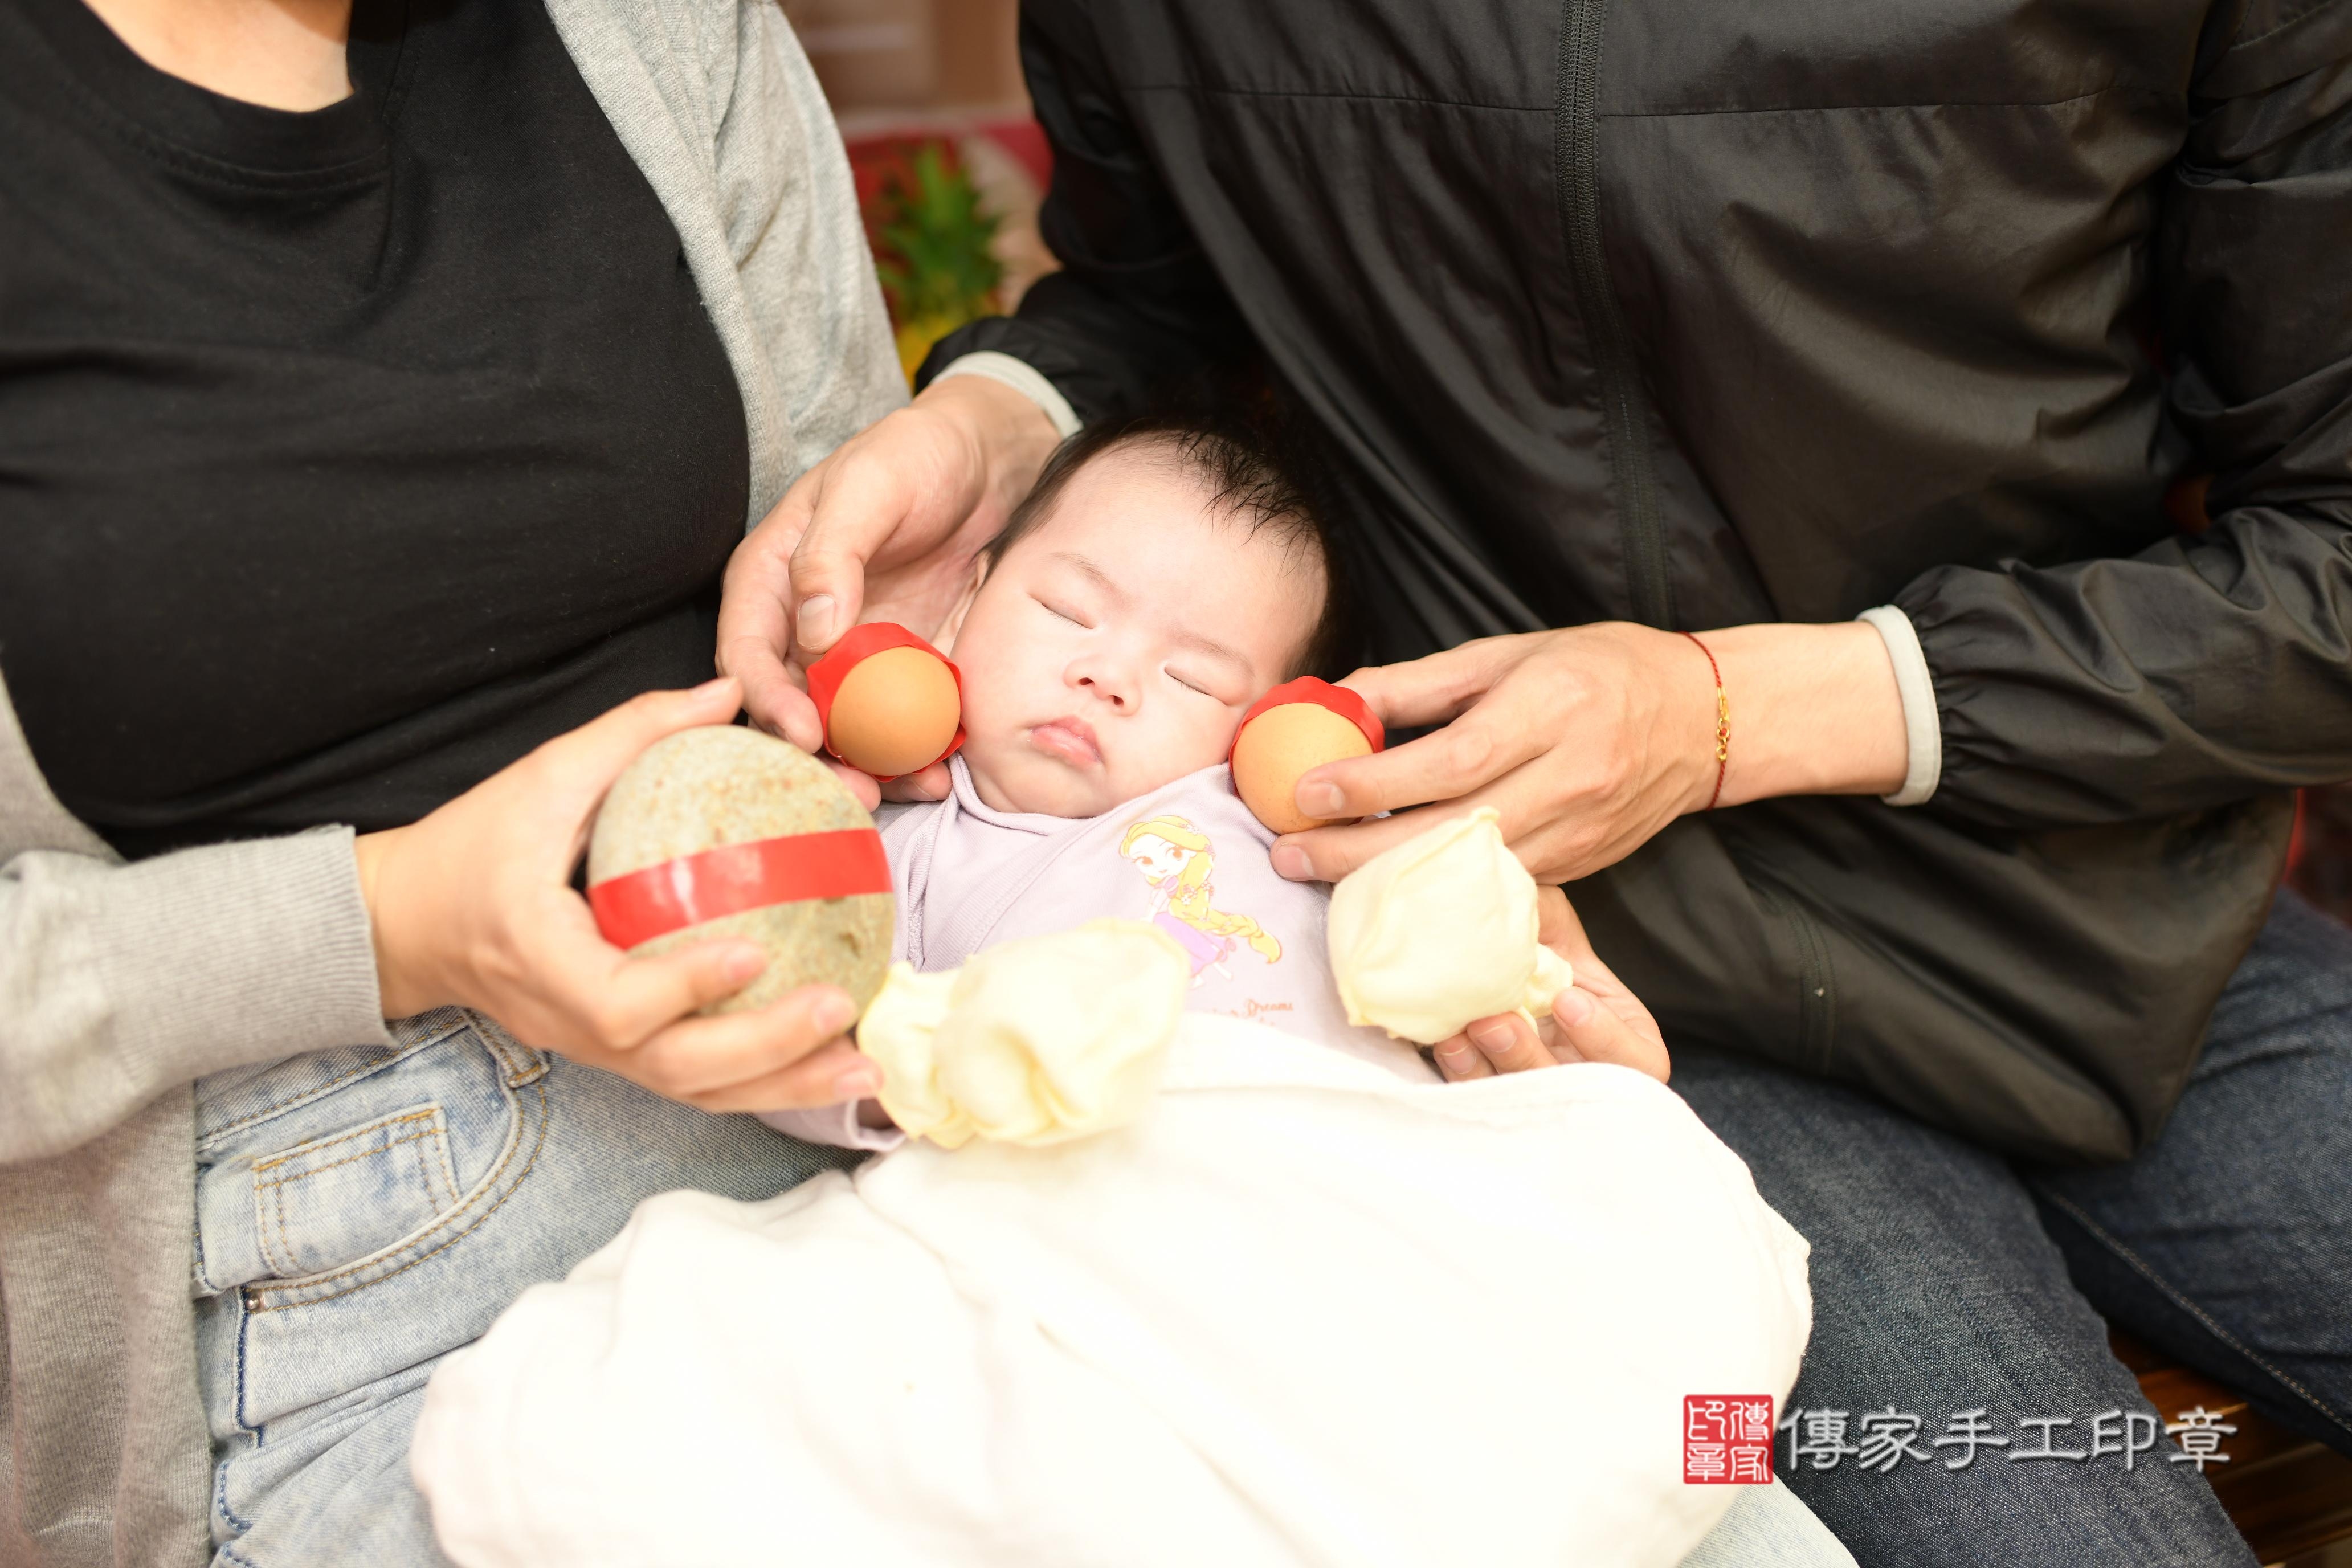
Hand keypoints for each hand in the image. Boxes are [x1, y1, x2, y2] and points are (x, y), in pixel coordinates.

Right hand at [353, 678, 879, 1113]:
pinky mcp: (617, 1055)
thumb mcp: (540, 778)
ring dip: (782, 1084)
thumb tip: (726, 692)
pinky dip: (764, 1083)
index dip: (686, 989)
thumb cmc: (471, 847)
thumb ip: (631, 735)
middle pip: (673, 1067)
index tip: (753, 952)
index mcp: (539, 958)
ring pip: (693, 1090)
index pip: (617, 1002)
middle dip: (764, 1049)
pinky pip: (694, 1083)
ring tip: (861, 1063)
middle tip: (839, 1007)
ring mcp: (593, 1050)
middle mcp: (569, 1022)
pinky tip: (827, 1068)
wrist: (406, 922)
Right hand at [715, 376, 1060, 806]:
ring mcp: (858, 661)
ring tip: (908, 790)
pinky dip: (916, 757)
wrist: (994, 464)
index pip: (745, 653)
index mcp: (770, 583)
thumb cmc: (917, 456)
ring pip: (845, 734)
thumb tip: (815, 629)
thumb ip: (831, 553)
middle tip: (855, 791)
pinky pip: (902, 729)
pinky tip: (941, 773)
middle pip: (788, 711)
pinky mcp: (909, 676)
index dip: (765, 700)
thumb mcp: (869, 485)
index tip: (804, 733)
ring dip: (870, 770)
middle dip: (816, 759)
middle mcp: (804, 632)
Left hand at [1272, 620, 1906, 885]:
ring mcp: (1578, 832)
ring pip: (1470, 873)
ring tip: (1317, 875)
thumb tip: (1337, 701)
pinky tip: (1385, 894)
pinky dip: (1437, 895)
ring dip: (1388, 881)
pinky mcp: (1580, 868)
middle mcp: (1568, 777)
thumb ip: (1422, 682)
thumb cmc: (1600, 669)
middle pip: (1450, 830)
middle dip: (1359, 850)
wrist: (1703, 719)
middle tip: (1288, 855)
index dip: (1373, 783)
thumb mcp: (1510, 653)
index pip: (1449, 760)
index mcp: (1550, 709)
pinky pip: (1497, 890)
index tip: (1306, 791)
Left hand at [1429, 887, 1669, 1082]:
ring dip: (1486, 1069)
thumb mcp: (1557, 931)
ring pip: (1517, 1104)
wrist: (1494, 971)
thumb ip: (1548, 918)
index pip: (1635, 1061)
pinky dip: (1460, 1072)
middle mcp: (1589, 1084)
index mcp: (1628, 1046)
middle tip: (1496, 1021)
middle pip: (1568, 1094)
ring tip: (1460, 1032)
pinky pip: (1478, 1101)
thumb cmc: (1545, 955)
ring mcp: (1541, 1101)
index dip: (1603, 1037)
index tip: (1566, 999)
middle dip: (1529, 1057)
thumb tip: (1518, 893)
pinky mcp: (1496, 1102)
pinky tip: (1444, 1042)